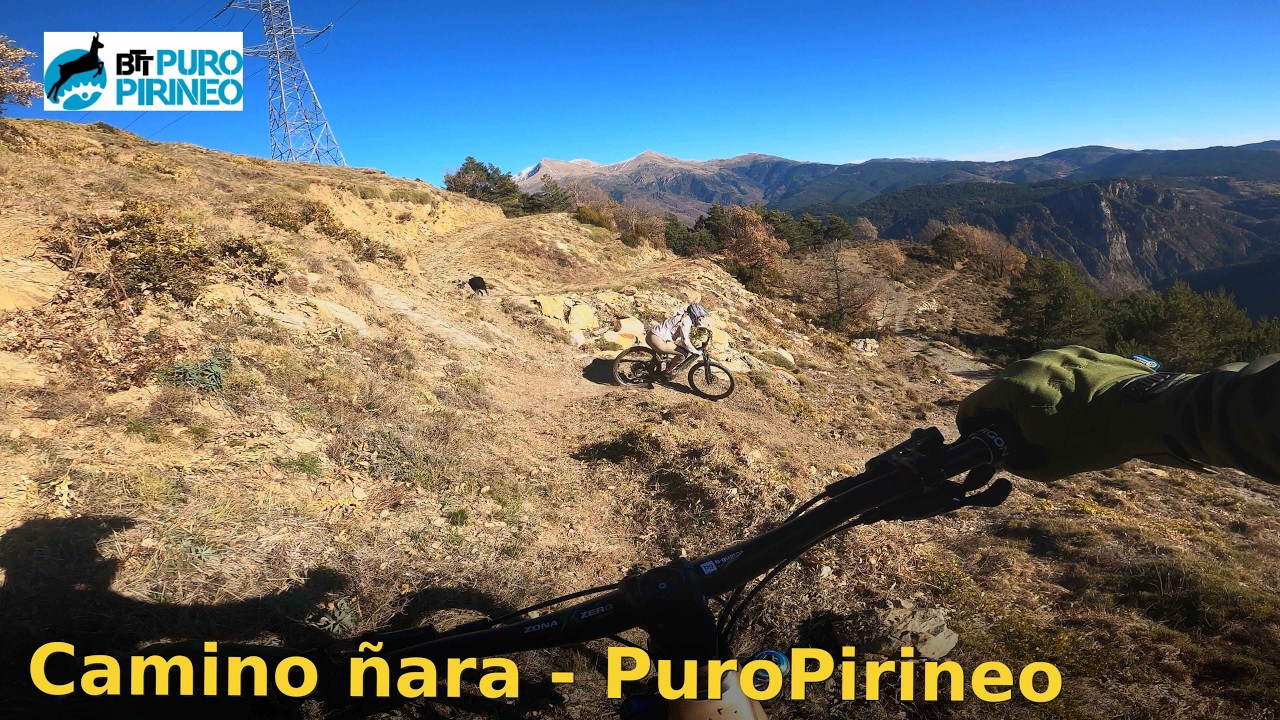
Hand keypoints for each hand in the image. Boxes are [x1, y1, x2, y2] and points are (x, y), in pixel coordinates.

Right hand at [957, 346, 1156, 480]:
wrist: (1145, 415)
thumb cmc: (1092, 440)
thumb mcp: (1045, 464)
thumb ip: (1014, 462)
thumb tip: (1005, 458)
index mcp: (1011, 388)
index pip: (971, 407)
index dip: (971, 429)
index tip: (983, 444)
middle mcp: (1028, 364)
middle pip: (1001, 392)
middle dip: (1005, 415)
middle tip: (1022, 439)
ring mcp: (1057, 354)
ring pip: (1031, 379)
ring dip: (1034, 400)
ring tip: (1058, 423)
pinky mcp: (1083, 352)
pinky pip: (1059, 372)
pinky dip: (1061, 389)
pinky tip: (1080, 408)